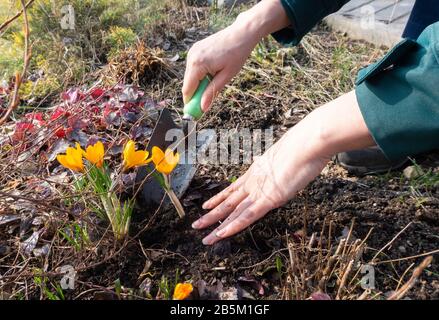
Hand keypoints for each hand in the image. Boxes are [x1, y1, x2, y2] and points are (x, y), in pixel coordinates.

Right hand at [182, 0, 290, 110]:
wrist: (241, 33)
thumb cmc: (237, 54)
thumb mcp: (226, 76)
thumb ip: (212, 92)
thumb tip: (203, 108)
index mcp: (198, 64)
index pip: (188, 90)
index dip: (191, 103)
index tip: (196, 113)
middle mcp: (191, 57)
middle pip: (187, 84)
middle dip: (195, 94)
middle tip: (207, 102)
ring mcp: (192, 52)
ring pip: (190, 76)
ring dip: (199, 84)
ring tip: (215, 79)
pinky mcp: (195, 49)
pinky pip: (193, 68)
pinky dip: (200, 74)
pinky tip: (213, 71)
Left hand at [192, 91, 374, 244]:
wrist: (309, 142)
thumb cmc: (304, 146)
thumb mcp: (288, 157)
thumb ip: (280, 165)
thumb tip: (282, 165)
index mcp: (256, 172)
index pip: (233, 189)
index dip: (219, 198)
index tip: (207, 205)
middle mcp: (254, 182)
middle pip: (228, 202)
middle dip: (211, 214)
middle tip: (196, 224)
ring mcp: (260, 190)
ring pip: (232, 211)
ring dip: (216, 224)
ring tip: (201, 232)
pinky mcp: (269, 198)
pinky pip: (247, 216)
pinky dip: (233, 226)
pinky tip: (221, 234)